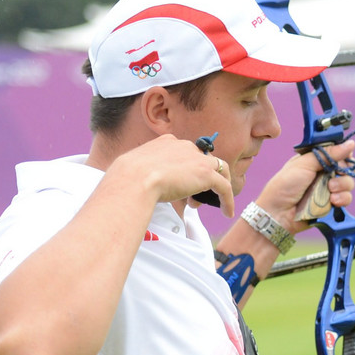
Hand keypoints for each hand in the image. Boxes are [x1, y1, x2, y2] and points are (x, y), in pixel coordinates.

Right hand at [115, 134, 235, 216]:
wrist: (133, 181)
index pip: (186, 154)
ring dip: (216, 188)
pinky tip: (227, 212)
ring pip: (219, 171)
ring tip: (205, 205)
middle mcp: (184, 146)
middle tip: (192, 199)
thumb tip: (151, 188)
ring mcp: (197, 158)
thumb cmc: (127, 179)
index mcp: (167, 142)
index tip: (181, 187)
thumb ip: (149, 174)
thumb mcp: (137, 171)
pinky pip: (225, 186)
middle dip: (200, 180)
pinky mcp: (206, 174)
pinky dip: (228, 200)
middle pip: (203, 162)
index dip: (187, 171)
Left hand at [257, 138, 354, 233]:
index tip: (345, 156)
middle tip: (335, 173)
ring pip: (348, 183)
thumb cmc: (284, 186)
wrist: (278, 213)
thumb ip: (328, 154)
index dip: (343, 154)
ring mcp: (328, 189)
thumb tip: (350, 144)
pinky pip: (346, 199)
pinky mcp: (331, 204)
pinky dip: (342, 199)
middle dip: (343, 171)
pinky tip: (332, 200)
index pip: (337, 153)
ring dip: (342, 185)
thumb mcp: (305, 164)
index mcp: (315, 161)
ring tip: (330, 189)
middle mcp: (323, 173)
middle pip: (346, 167)